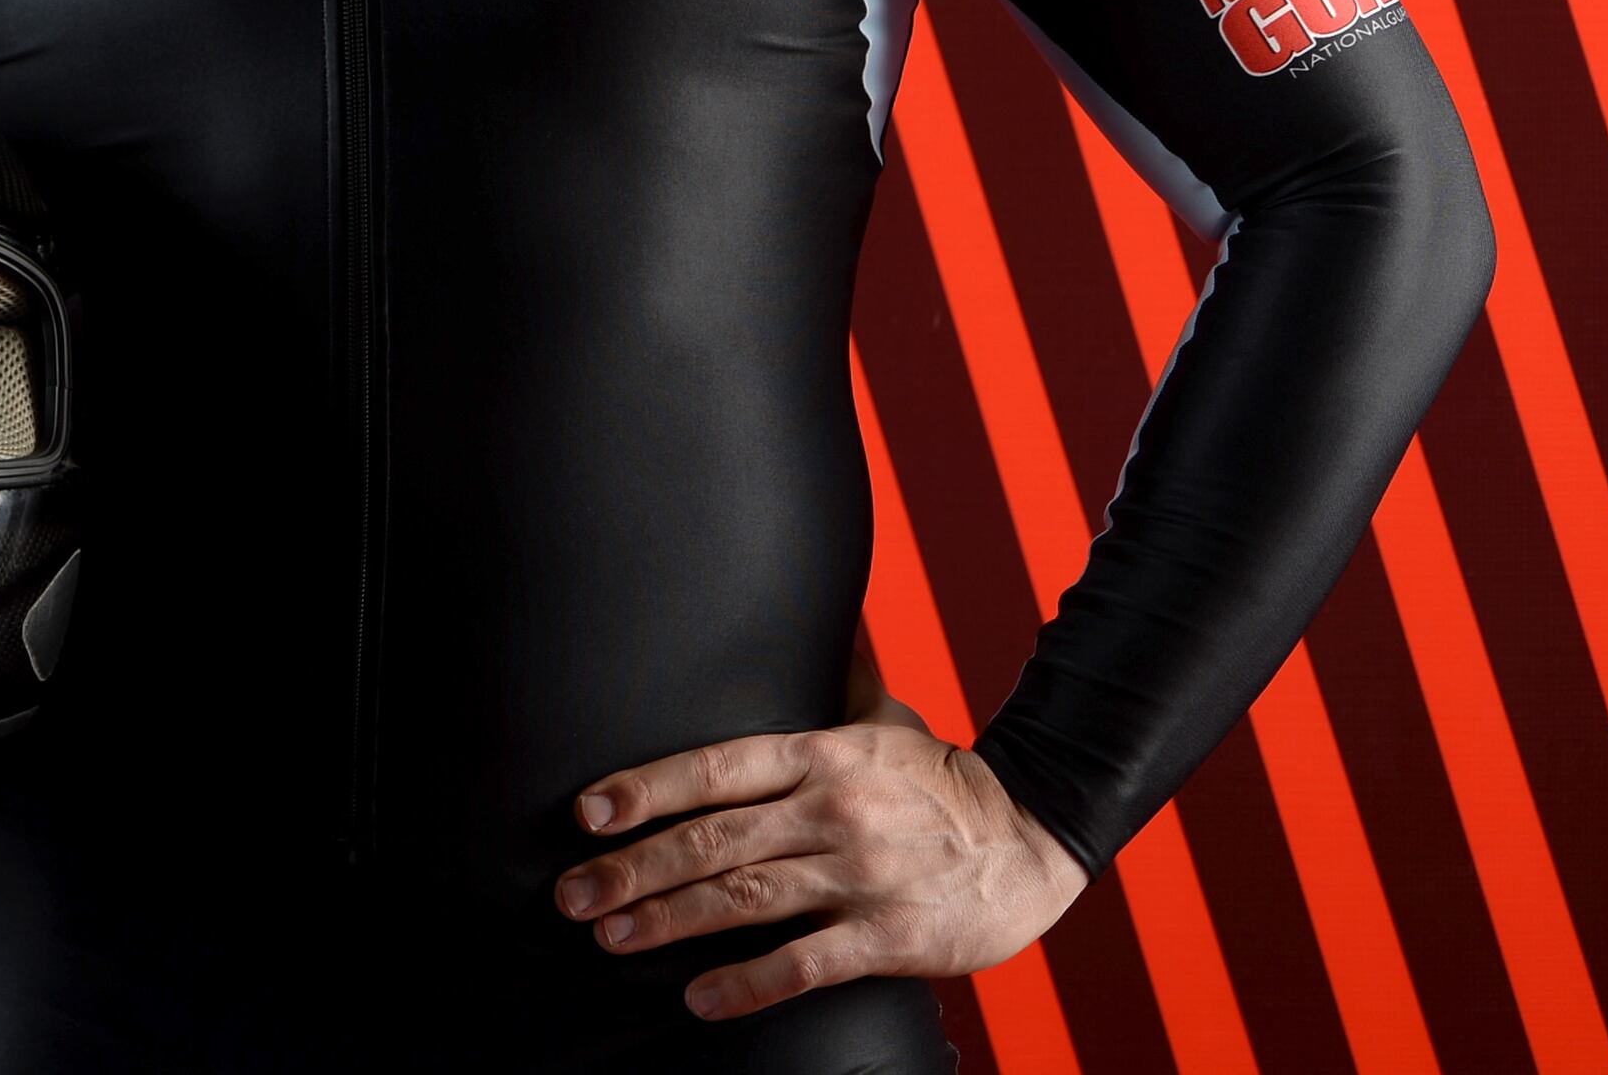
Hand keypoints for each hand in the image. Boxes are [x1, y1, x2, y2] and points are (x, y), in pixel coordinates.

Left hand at [552, 716, 1087, 1019]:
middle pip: (714, 839)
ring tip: (610, 938)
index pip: (717, 767)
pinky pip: (805, 963)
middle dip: (633, 867)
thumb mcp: (887, 716)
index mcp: (822, 754)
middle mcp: (832, 810)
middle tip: (572, 893)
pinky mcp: (889, 935)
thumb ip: (838, 673)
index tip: (586, 813)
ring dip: (670, 920)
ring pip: (745, 898)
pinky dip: (748, 983)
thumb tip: (816, 609)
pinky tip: (698, 999)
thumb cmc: (944, 780)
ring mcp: (860, 875)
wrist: (1035, 836)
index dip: (646, 788)